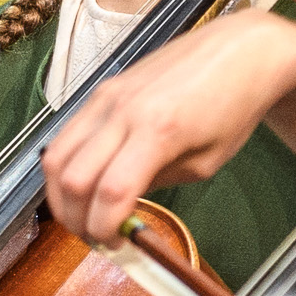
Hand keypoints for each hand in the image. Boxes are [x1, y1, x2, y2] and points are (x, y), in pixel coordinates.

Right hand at [39, 19, 295, 242]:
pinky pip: (67, 134)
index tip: (114, 244)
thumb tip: (121, 206)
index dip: (104, 227)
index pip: (110, 192)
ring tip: (82, 214)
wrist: (240, 51)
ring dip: (61, 195)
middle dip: (76, 218)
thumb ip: (158, 182)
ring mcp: (107, 96)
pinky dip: (67, 166)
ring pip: (55, 156)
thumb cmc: (234, 108)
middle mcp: (123, 110)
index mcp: (158, 131)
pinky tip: (85, 183)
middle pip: (72, 177)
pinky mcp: (103, 89)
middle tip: (94, 236)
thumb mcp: (205, 162)